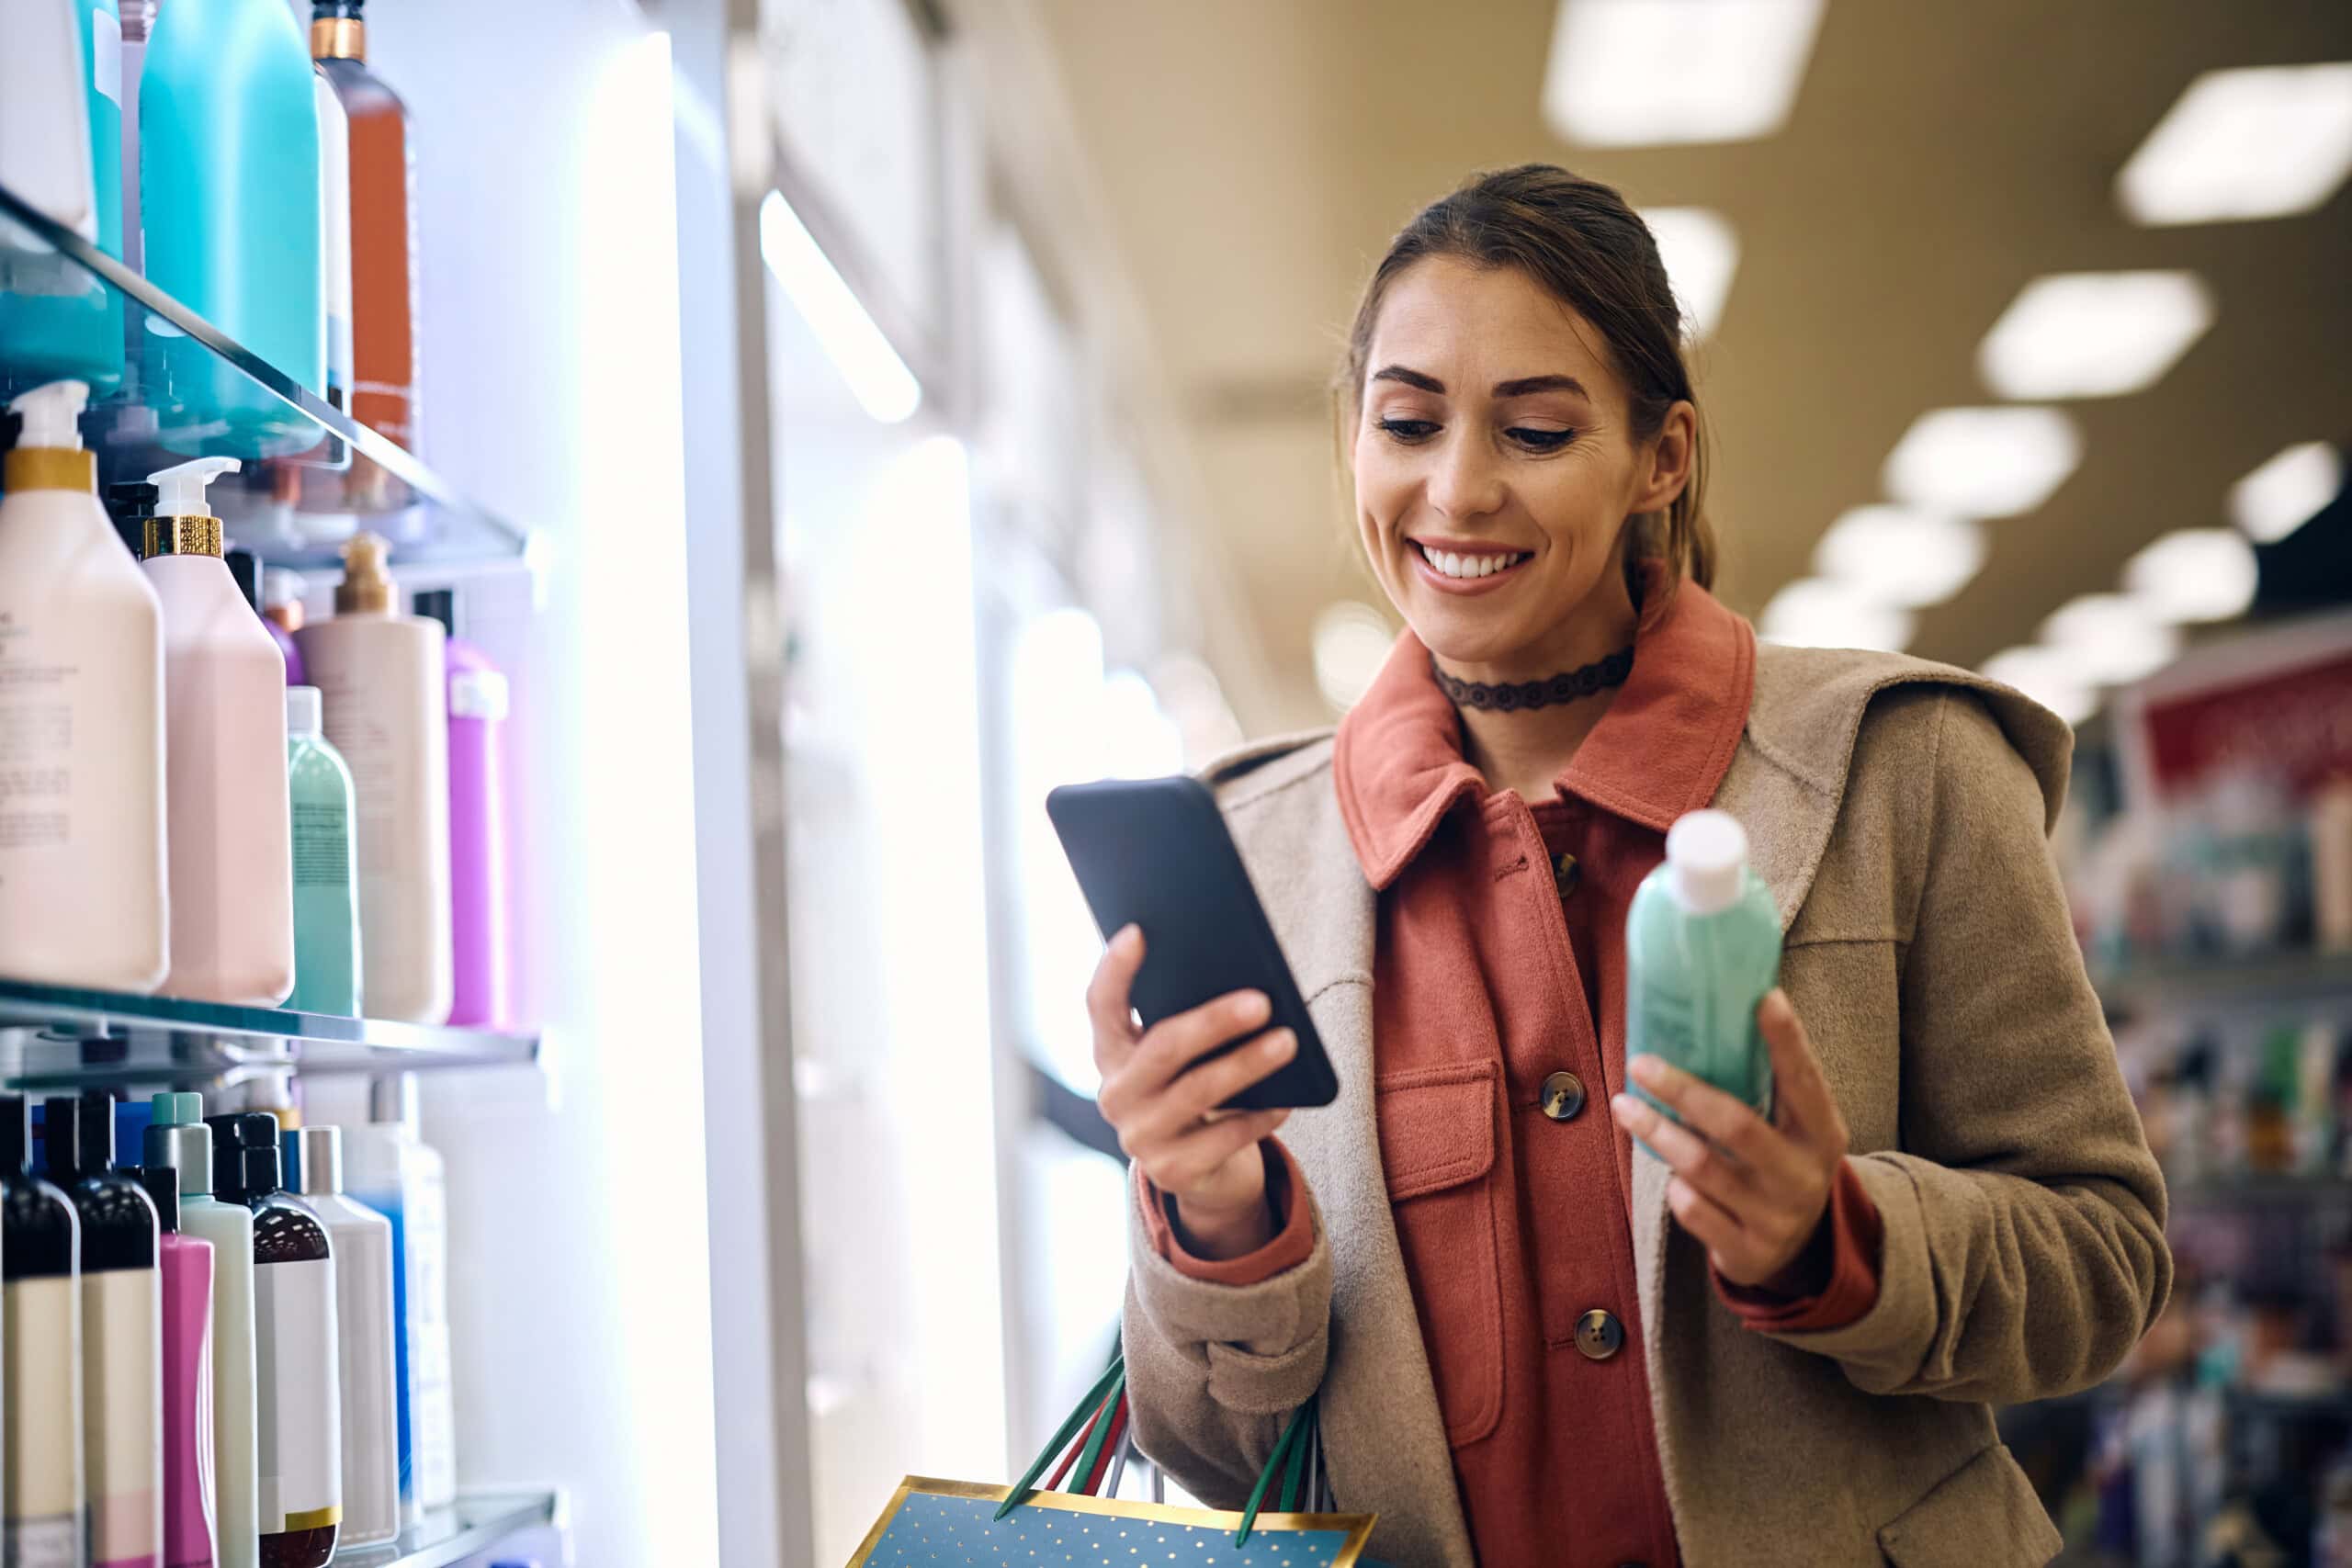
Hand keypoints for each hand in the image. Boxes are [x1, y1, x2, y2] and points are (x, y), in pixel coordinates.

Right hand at [1088, 925, 1298, 1257]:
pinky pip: (1223, 1137)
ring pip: (1198, 1092)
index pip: (1100, 1005)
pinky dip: (1259, 1115)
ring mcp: (1139, 1136)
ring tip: (1289, 1041)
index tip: (1138, 931)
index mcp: (1112, 1052)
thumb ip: (1189, 1020)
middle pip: (1163, 1049)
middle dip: (1213, 1022)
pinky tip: (1287, 1099)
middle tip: (1262, 1000)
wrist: (1203, 1169)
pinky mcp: (1172, 1172)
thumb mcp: (1184, 1055)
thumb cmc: (1197, 1085)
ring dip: (1247, 1064)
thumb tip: (1246, 985)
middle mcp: (1115, 1093)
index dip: (1114, 969)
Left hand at [1608, 988, 1849, 1288]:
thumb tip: (1722, 1007)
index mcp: (1822, 1132)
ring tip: (1625, 1105)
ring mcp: (1778, 1217)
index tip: (1764, 997)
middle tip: (1641, 1063)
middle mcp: (1805, 1174)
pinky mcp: (1748, 1251)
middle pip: (1737, 1125)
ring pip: (1703, 1168)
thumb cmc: (1778, 1162)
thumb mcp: (1789, 1127)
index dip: (1787, 1040)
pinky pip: (1694, 1211)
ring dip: (1657, 1133)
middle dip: (1683, 1091)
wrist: (1795, 1249)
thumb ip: (1767, 1084)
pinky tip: (1668, 1176)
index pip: (1805, 1080)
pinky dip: (1674, 1189)